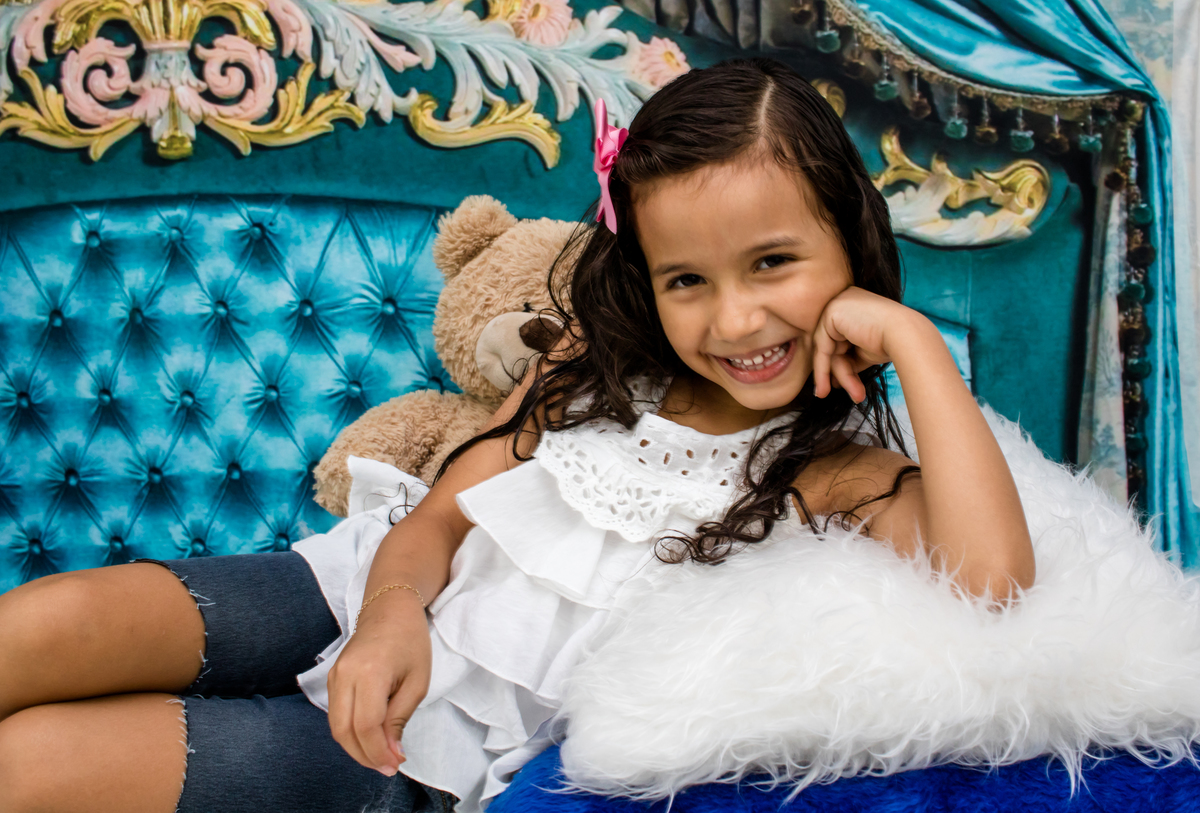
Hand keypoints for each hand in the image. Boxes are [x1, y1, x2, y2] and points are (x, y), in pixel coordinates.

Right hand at [326, 592, 431, 774]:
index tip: (395, 764)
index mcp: (369, 672)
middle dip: (365, 755)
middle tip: (388, 767)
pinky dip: (351, 732)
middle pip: (344, 730)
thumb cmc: (410, 640)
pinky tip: (370, 738)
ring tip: (381, 757)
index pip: (366, 725)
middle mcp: (345, 675)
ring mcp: (334, 676)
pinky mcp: (332, 678)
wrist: (389, 608)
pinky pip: (336, 715)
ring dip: (356, 748)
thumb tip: (391, 753)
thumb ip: (400, 718)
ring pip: (336, 726)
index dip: (378, 751)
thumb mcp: (417, 681)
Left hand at [810, 286, 916, 402]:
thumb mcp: (864, 352)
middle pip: (831, 343)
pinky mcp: (831, 312)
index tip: (836, 386)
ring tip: (853, 395)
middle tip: (832, 394)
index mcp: (851, 304)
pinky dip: (823, 369)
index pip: (837, 339)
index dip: (838, 364)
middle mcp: (842, 299)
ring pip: (827, 348)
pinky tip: (827, 387)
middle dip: (838, 371)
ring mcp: (835, 303)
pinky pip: (822, 347)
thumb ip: (847, 359)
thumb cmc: (892, 344)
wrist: (907, 335)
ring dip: (839, 374)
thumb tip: (831, 379)